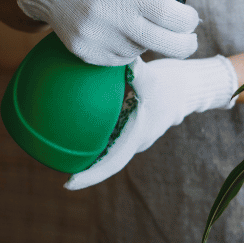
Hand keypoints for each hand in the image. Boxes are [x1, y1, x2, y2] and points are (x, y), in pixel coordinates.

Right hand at [15, 0, 199, 65]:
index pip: (171, 16)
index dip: (189, 21)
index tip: (191, 18)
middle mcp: (110, 16)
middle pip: (165, 44)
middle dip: (185, 45)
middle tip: (190, 41)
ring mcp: (96, 37)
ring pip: (141, 51)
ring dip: (149, 41)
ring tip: (139, 24)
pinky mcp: (85, 52)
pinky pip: (121, 59)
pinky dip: (128, 48)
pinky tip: (121, 32)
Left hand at [64, 55, 238, 189]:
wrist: (188, 88)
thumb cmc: (172, 85)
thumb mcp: (154, 78)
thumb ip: (137, 72)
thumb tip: (120, 59)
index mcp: (137, 137)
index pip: (111, 163)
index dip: (90, 176)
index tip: (68, 183)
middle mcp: (133, 140)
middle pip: (105, 160)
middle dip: (83, 168)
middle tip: (55, 166)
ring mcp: (131, 135)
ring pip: (106, 148)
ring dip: (86, 152)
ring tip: (57, 148)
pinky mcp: (130, 125)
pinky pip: (108, 134)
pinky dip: (92, 133)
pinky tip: (74, 121)